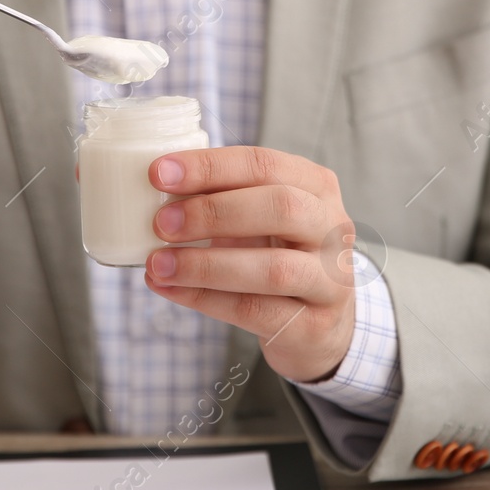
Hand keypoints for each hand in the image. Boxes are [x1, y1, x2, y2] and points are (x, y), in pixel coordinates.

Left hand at [143, 147, 358, 383]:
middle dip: (213, 212)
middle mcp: (333, 229)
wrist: (323, 324)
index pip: (265, 164)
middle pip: (281, 207)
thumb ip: (222, 197)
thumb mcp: (261, 217)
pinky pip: (255, 311)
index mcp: (316, 186)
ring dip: (206, 265)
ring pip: (274, 269)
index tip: (158, 173)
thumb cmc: (280, 254)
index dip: (210, 167)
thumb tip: (156, 187)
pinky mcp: (313, 325)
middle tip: (160, 223)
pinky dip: (205, 299)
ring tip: (157, 264)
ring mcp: (330, 280)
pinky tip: (170, 289)